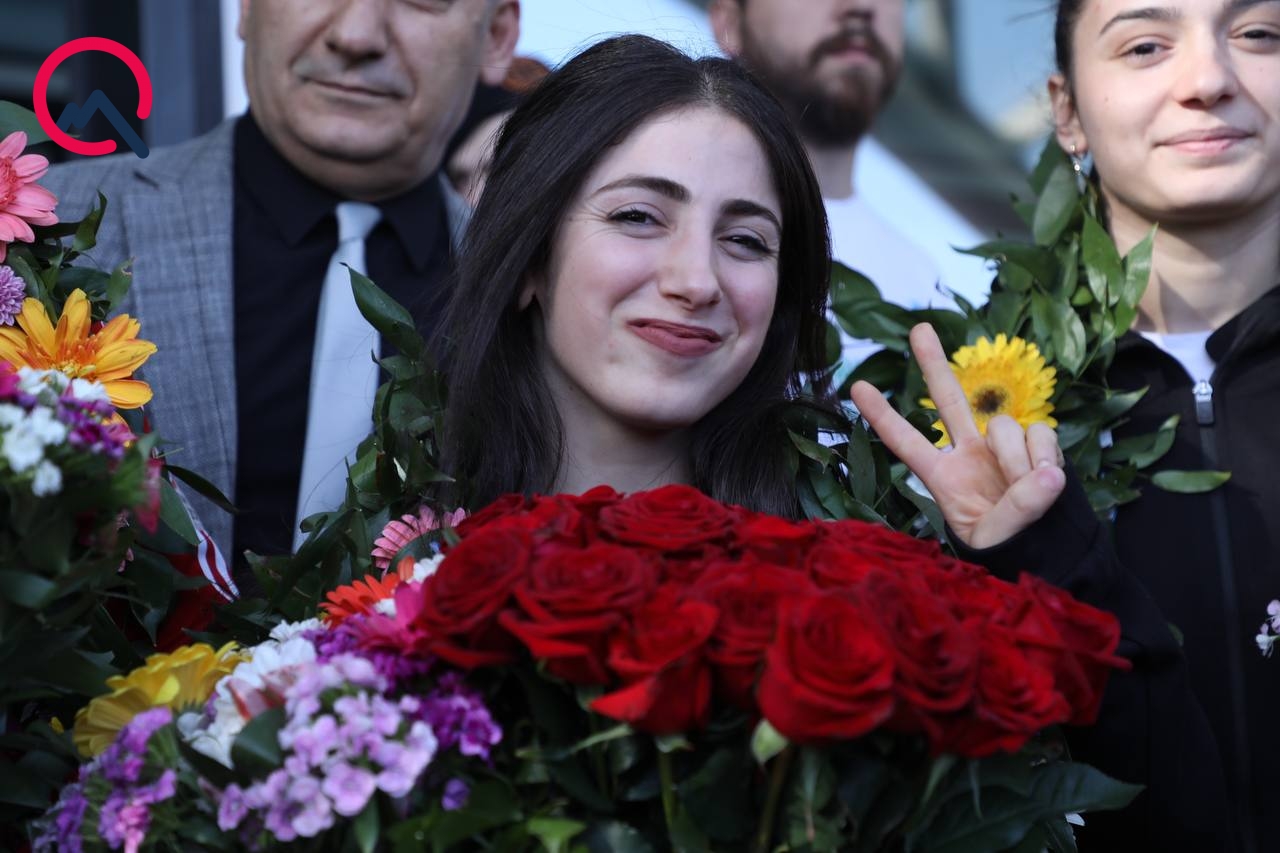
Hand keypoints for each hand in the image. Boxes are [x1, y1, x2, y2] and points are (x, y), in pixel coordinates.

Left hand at [849, 323, 1065, 549]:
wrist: (1048, 551)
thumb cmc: (1009, 548)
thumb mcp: (997, 539)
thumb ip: (1017, 509)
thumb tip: (1048, 475)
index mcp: (942, 478)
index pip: (906, 441)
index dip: (883, 415)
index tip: (856, 386)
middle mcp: (967, 454)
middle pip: (947, 399)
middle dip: (934, 363)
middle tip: (918, 328)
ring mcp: (1001, 447)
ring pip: (1006, 426)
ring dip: (1019, 460)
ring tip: (1027, 492)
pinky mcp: (1036, 446)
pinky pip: (1041, 433)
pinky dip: (1046, 455)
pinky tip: (1048, 479)